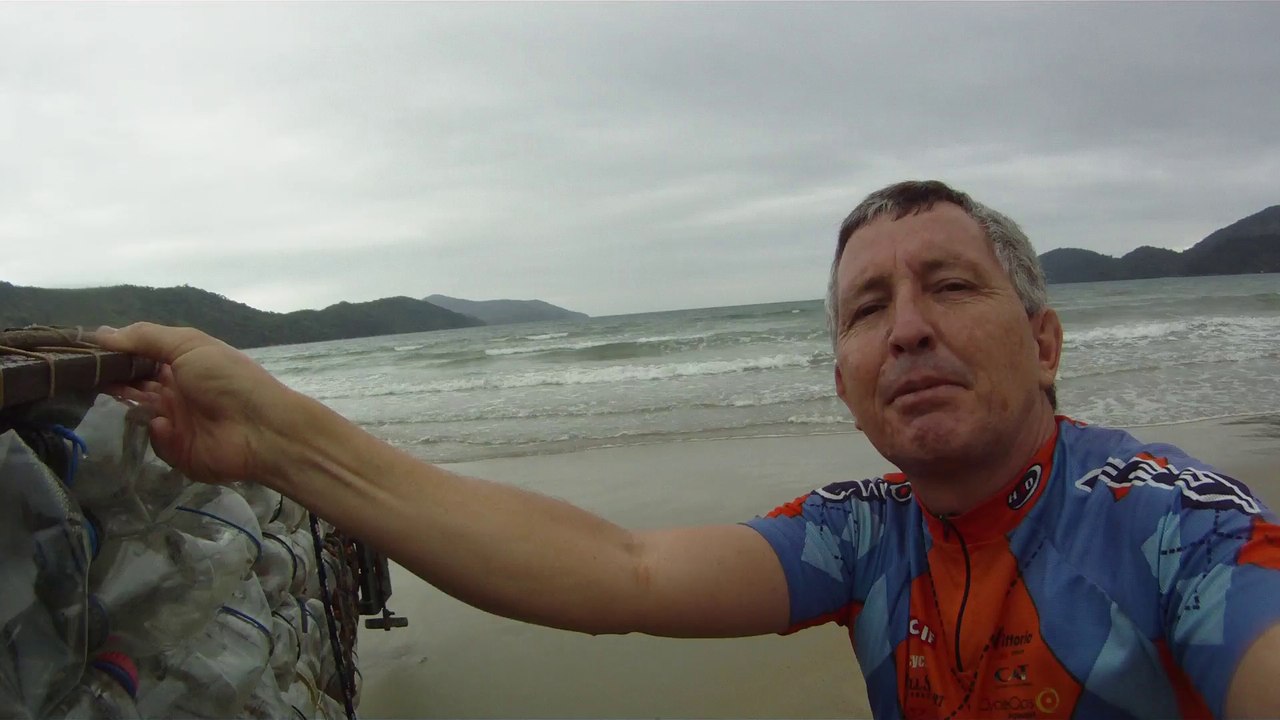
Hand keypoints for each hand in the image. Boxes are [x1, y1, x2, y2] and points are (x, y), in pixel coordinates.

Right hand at [92, 322, 296, 484]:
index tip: (86, 350)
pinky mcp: (179, 450)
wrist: (261, 429)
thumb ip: (146, 337)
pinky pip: (155, 440)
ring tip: (114, 392)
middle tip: (87, 373)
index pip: (143, 357)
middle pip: (136, 384)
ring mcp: (180, 421)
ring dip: (129, 402)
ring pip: (140, 412)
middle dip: (115, 378)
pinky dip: (158, 432)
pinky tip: (167, 424)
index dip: (118, 354)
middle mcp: (180, 390)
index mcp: (185, 363)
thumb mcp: (188, 345)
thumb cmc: (227, 379)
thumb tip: (102, 332)